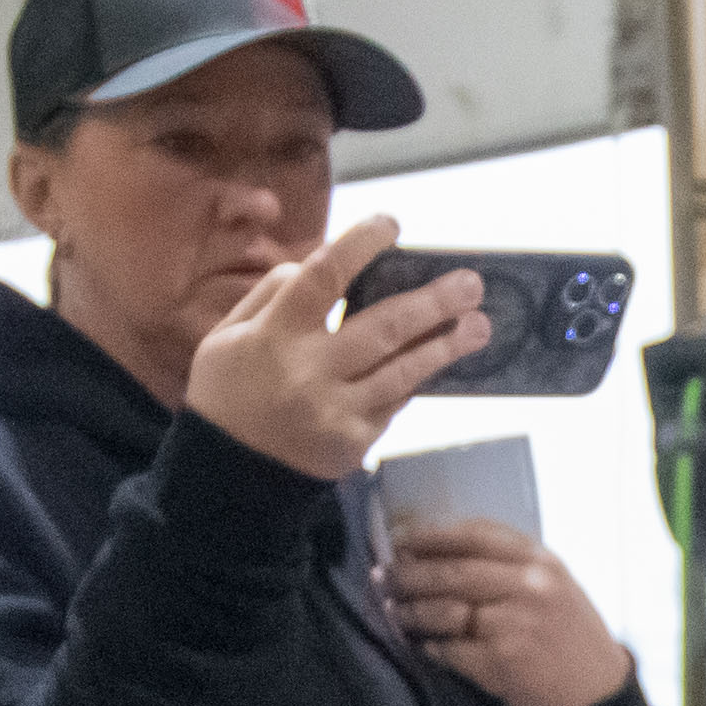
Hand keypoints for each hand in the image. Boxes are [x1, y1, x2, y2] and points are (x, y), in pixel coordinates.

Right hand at [187, 221, 476, 481]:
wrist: (226, 479)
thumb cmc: (228, 394)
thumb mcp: (225, 337)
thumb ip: (270, 295)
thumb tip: (318, 263)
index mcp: (273, 337)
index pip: (323, 278)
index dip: (359, 246)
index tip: (391, 226)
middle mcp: (309, 373)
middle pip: (383, 327)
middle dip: (433, 302)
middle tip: (471, 283)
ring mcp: (335, 411)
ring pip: (403, 370)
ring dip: (447, 346)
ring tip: (480, 325)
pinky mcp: (354, 443)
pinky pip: (395, 402)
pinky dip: (418, 378)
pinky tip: (442, 358)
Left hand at [385, 515, 630, 705]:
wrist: (595, 695)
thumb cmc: (569, 638)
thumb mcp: (553, 586)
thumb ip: (510, 566)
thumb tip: (440, 553)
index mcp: (541, 561)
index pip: (476, 534)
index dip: (432, 533)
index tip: (400, 537)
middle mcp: (531, 586)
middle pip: (453, 571)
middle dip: (410, 574)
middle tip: (383, 576)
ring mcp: (517, 622)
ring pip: (446, 610)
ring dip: (413, 612)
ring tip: (395, 612)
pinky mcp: (503, 659)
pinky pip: (451, 649)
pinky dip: (433, 649)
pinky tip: (424, 647)